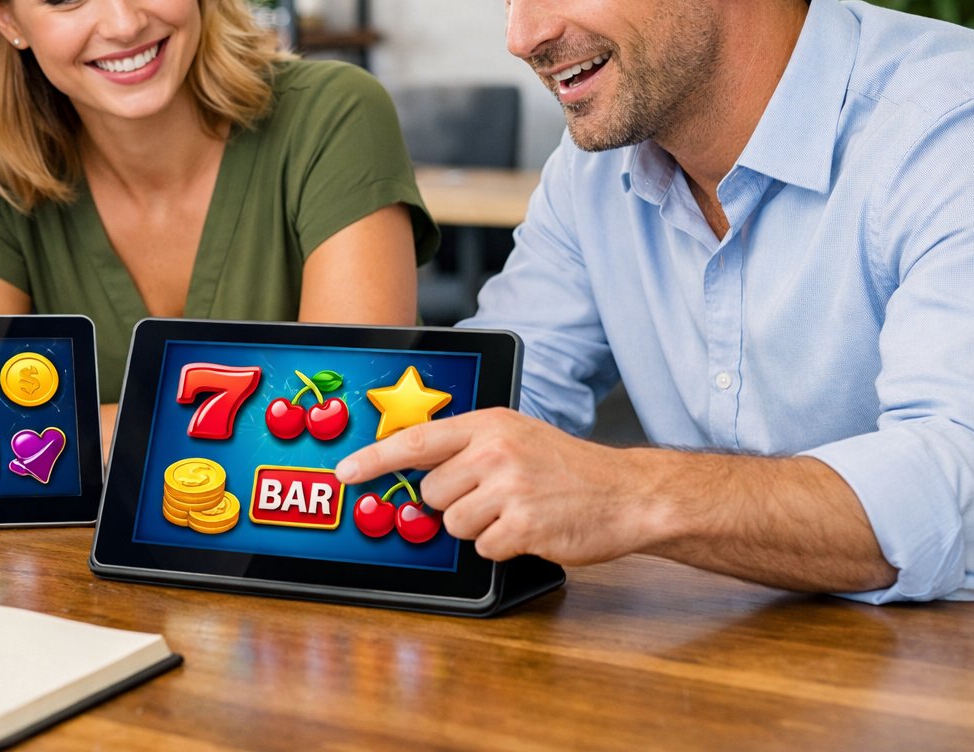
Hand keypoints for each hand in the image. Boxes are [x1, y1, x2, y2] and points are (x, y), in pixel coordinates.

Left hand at [335, 407, 649, 564]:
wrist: (627, 493)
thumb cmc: (568, 468)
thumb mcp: (517, 437)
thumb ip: (469, 448)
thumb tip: (417, 472)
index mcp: (488, 425)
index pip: (415, 441)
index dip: (374, 459)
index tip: (346, 470)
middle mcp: (494, 452)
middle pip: (433, 492)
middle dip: (456, 502)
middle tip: (496, 496)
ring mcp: (508, 489)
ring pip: (453, 524)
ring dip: (480, 527)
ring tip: (517, 510)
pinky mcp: (522, 527)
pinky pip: (483, 548)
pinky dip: (503, 546)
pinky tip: (531, 528)